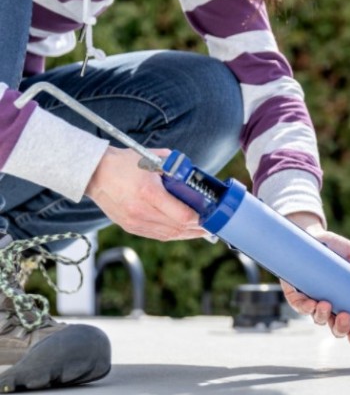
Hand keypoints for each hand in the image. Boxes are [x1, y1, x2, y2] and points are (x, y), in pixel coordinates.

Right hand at [85, 147, 205, 240]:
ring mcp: (134, 222)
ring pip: (168, 235)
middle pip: (177, 228)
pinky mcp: (129, 227)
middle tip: (211, 227)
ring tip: (200, 231)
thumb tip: (194, 175)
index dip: (199, 219)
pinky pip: (156, 235)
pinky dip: (172, 234)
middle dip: (197, 229)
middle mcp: (141, 211)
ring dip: (186, 234)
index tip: (210, 217)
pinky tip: (182, 231)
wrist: (94, 173)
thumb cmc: (124, 163)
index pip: (182, 215)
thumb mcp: (154, 159)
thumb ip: (176, 167)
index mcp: (149, 193)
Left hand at [280, 212, 349, 345]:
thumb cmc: (337, 248)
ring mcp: (313, 301)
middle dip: (341, 329)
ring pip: (318, 319)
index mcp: (347, 303)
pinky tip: (311, 303)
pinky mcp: (296, 293)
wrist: (313, 234)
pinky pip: (299, 306)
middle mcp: (331, 307)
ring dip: (322, 317)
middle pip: (336, 329)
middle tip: (345, 317)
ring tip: (326, 305)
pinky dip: (305, 307)